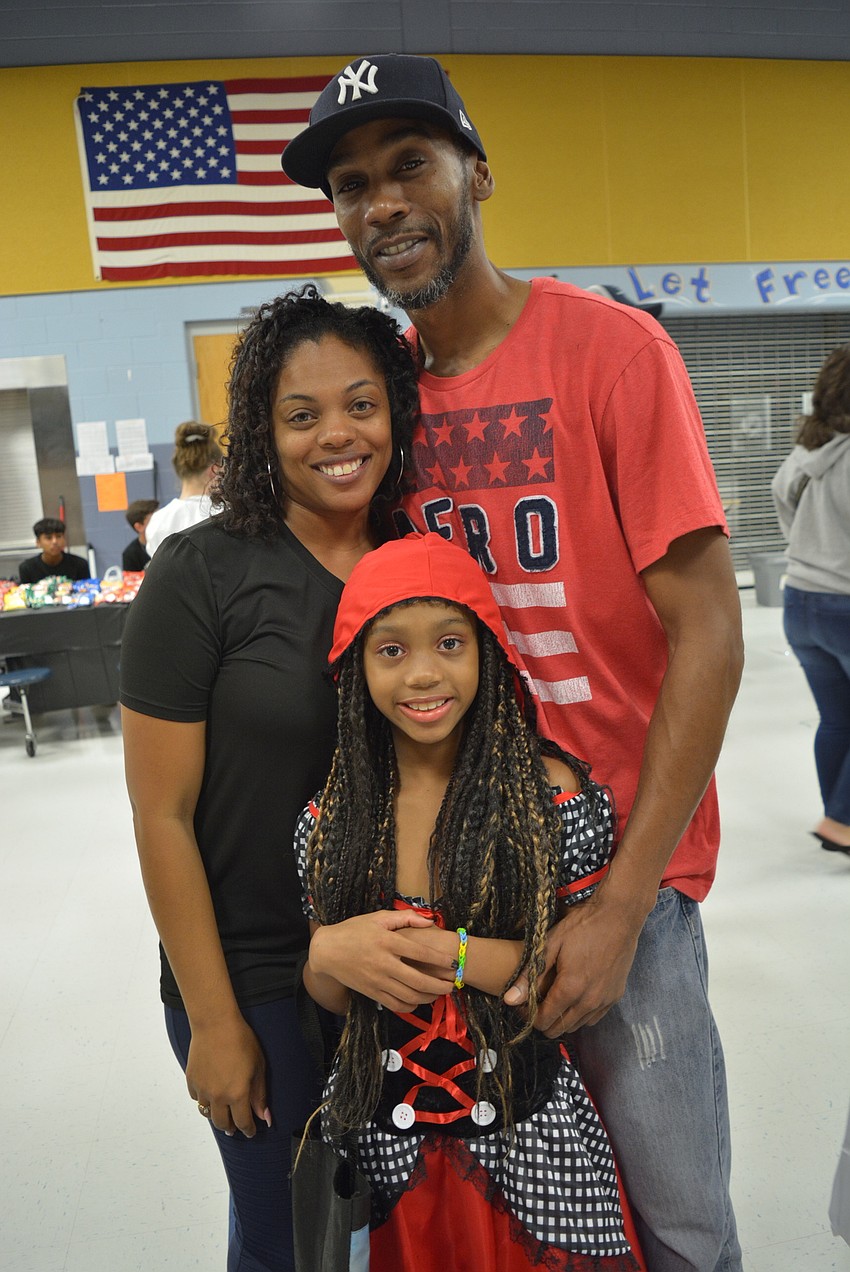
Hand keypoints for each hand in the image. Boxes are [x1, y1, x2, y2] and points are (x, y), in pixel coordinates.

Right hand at [186, 1014, 269, 1137]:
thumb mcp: (258, 1066)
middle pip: (223, 1124)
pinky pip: (197, 1098)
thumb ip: (260, 1094)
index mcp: (237, 1094)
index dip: (248, 1130)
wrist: (215, 1024)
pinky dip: (204, 1100)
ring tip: (223, 1113)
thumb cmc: (241, 1041)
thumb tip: (264, 1116)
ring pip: (207, 1113)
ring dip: (216, 1115)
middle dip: (231, 1128)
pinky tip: (210, 1095)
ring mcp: (202, 1089)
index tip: (251, 1132)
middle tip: (236, 1127)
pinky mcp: (191, 1081)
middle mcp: (218, 1096)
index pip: (243, 1122)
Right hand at [310, 911, 453, 1011]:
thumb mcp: (378, 917)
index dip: (440, 959)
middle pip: (418, 980)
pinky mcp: (372, 993)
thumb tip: (429, 921)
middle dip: (439, 985)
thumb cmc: (354, 930)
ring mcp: (377, 981)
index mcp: (387, 942)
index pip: (420, 953)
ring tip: (439, 993)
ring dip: (428, 997)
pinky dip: (411, 1006)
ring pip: (409, 996)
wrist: (327, 951)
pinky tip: (419, 1000)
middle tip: (452, 984)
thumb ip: (405, 918)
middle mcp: (384, 964)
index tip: (453, 962)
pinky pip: (395, 1005)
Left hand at [503, 885, 644, 1035]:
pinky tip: (575, 996)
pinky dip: (580, 1014)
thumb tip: (509, 1000)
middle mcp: (589, 1001)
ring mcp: (605, 1001)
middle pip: (559, 1029)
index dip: (529, 1016)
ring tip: (554, 997)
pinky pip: (593, 1018)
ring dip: (562, 1018)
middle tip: (536, 1001)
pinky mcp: (616, 997)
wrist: (618, 916)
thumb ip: (530, 975)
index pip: (544, 1021)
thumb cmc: (582, 926)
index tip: (523, 1004)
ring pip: (576, 1026)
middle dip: (543, 1019)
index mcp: (571, 988)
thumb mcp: (550, 944)